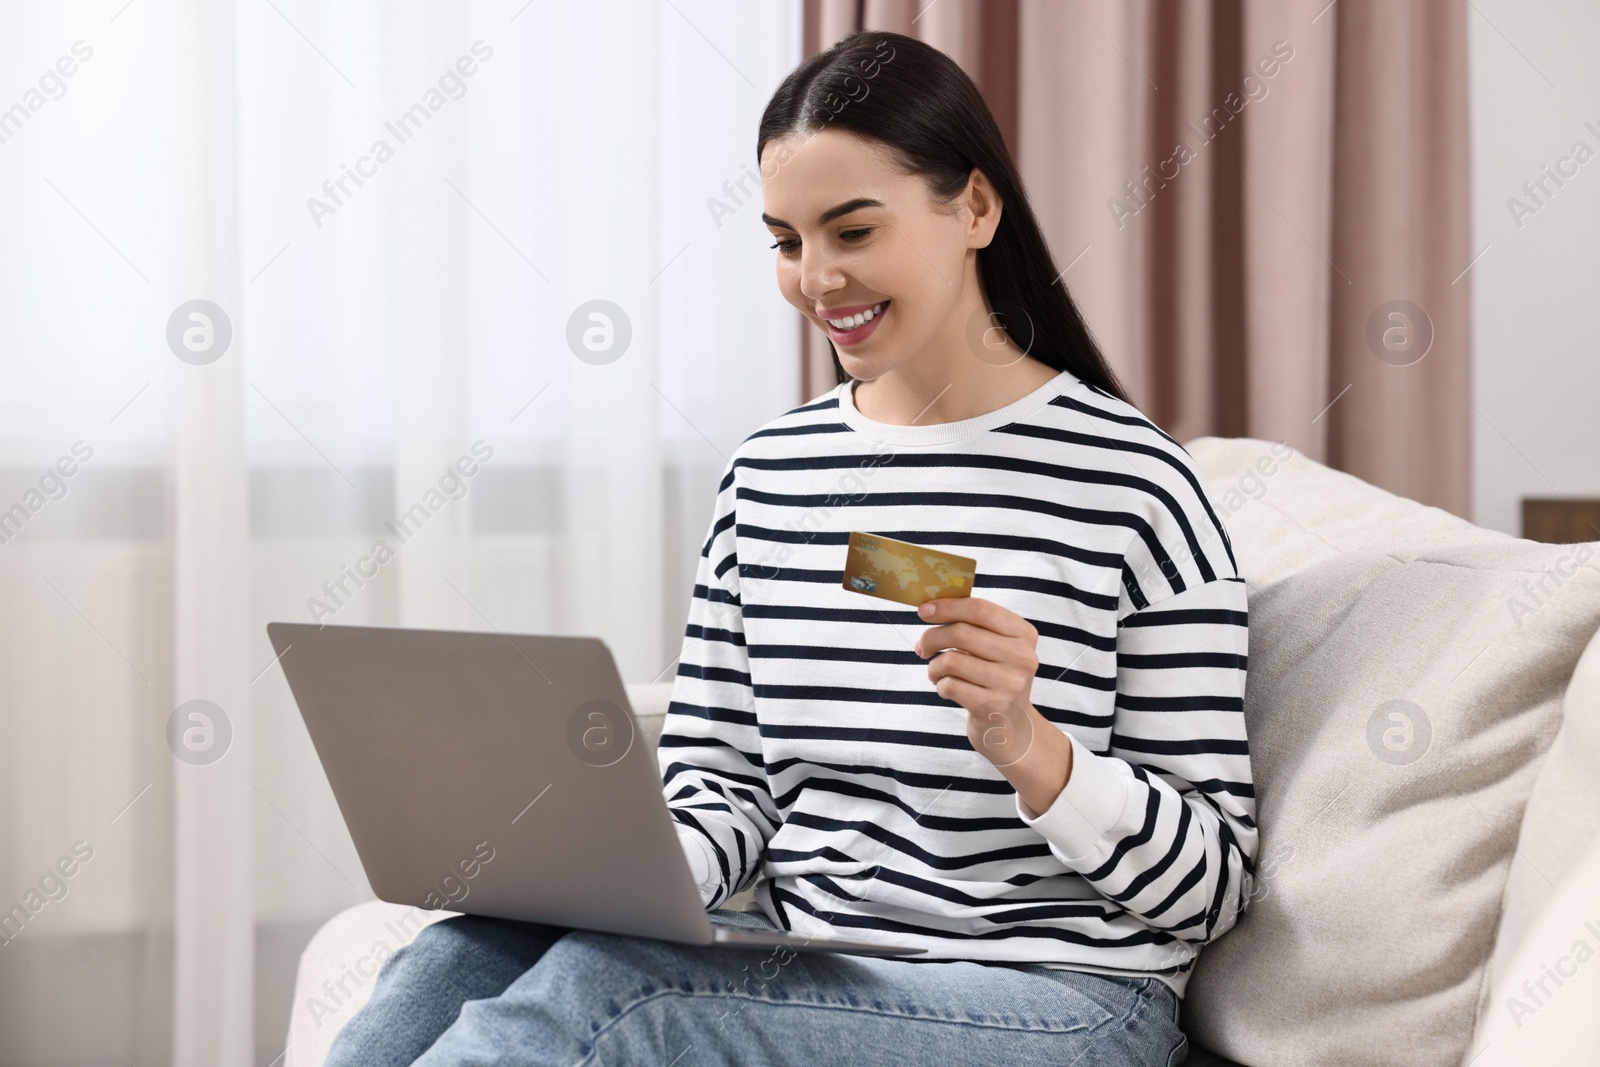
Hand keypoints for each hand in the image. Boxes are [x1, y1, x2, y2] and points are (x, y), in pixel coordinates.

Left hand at [914, 596, 1072, 815]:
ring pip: (952, 660)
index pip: (980, 609)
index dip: (947, 607)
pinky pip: (950, 686)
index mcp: (1024, 633)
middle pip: (962, 632)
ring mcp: (1010, 684)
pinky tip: (946, 688)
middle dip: (932, 637)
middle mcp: (1022, 657)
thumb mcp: (995, 647)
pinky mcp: (993, 707)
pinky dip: (939, 685)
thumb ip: (972, 624)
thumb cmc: (994, 677)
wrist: (1012, 727)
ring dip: (934, 666)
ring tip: (937, 672)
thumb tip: (929, 607)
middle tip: (921, 646)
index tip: (923, 610)